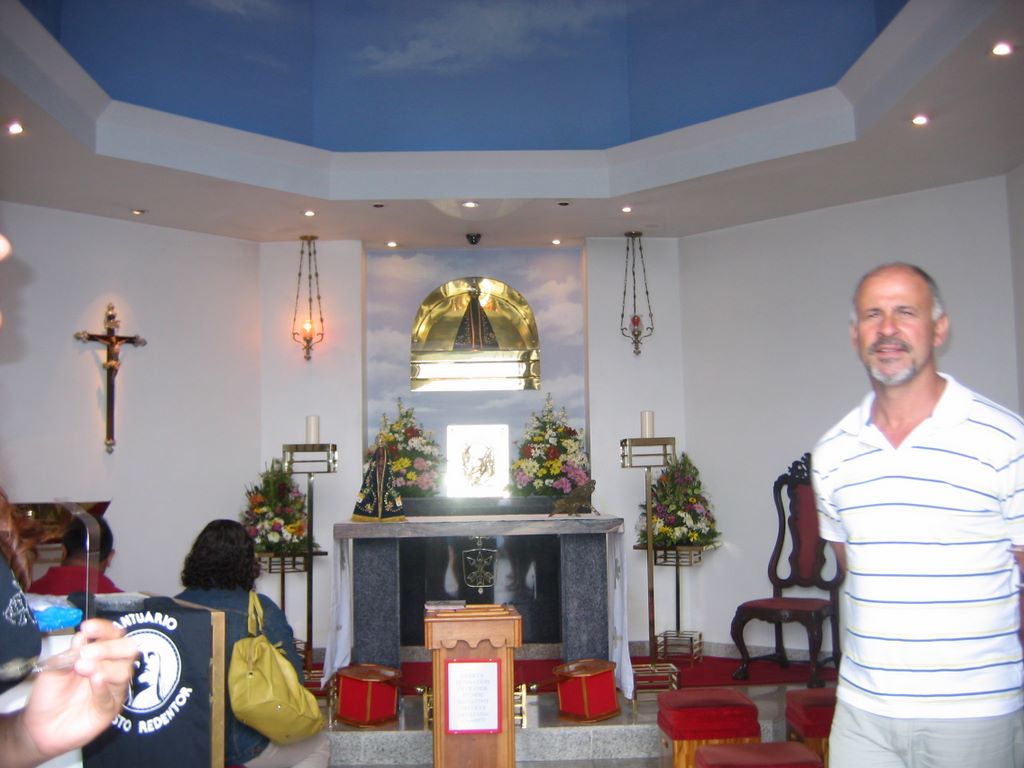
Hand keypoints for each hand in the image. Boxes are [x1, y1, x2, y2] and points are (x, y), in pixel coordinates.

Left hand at [1, 619, 138, 767]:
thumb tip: (83, 636)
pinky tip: (95, 681)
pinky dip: (104, 687)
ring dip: (105, 666)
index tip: (87, 628)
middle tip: (87, 653)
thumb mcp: (54, 668)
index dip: (103, 629)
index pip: (112, 635)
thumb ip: (70, 654)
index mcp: (99, 654)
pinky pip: (112, 697)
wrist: (38, 727)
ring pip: (124, 672)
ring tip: (83, 667)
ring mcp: (112, 689)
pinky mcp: (109, 710)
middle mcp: (110, 668)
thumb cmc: (49, 695)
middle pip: (128, 650)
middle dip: (110, 647)